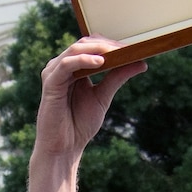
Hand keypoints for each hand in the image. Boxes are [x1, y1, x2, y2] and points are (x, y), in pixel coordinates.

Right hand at [22, 37, 145, 191]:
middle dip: (108, 44)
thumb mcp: (103, 96)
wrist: (64, 148)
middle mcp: (62, 67)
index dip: (112, 44)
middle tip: (129, 48)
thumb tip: (141, 63)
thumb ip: (118, 77)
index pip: (92, 46)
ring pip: (76, 49)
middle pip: (85, 43)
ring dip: (98, 49)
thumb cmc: (79, 125)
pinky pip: (67, 64)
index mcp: (73, 68)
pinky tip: (101, 62)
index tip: (133, 48)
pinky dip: (84, 60)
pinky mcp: (50, 83)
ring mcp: (54, 73)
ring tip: (118, 52)